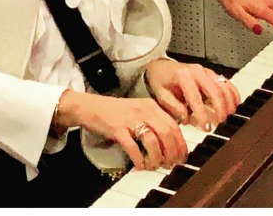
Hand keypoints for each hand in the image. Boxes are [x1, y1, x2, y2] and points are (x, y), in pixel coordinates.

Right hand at [53, 90, 187, 171]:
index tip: (181, 157)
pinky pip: (133, 147)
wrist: (91, 106)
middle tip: (169, 164)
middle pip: (167, 133)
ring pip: (152, 141)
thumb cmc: (115, 112)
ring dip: (156, 158)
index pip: (173, 125)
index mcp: (150, 106)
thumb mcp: (139, 110)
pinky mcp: (117, 129)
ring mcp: (130, 119)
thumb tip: (171, 144)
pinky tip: (140, 165)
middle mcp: (143, 110)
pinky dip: (139, 159)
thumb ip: (154, 121)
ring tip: (154, 166)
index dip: (180, 144)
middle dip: (171, 153)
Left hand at [143, 57, 239, 131]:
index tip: (206, 127)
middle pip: (214, 90)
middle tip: (221, 123)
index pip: (195, 97)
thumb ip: (174, 107)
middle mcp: (197, 71)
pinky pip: (226, 82)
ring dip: (228, 102)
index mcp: (183, 76)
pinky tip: (236, 105)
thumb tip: (187, 118)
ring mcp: (206, 71)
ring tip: (229, 117)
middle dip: (220, 108)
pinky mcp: (212, 74)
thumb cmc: (162, 82)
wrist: (162, 67)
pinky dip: (233, 93)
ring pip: (223, 85)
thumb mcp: (161, 95)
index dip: (202, 114)